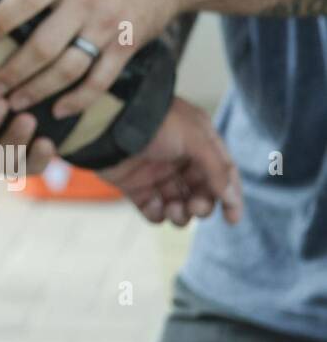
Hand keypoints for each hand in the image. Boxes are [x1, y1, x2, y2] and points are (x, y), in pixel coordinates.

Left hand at [0, 0, 183, 120]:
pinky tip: (58, 110)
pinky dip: (79, 100)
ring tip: (14, 104)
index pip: (25, 0)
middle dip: (13, 72)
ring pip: (68, 69)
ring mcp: (107, 27)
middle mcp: (84, 3)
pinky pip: (101, 81)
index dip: (0, 21)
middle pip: (43, 46)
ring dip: (38, 90)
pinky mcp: (127, 46)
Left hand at [99, 97, 241, 225]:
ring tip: (174, 209)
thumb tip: (232, 199)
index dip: (230, 196)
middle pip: (202, 194)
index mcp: (198, 142)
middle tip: (195, 207)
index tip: (232, 219)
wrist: (108, 123)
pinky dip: (157, 214)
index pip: (223, 173)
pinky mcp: (135, 187)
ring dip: (181, 214)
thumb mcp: (194, 137)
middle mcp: (180, 159)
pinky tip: (154, 205)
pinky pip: (153, 211)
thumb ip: (217, 168)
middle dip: (202, 206)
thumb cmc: (154, 122)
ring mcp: (157, 174)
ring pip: (180, 206)